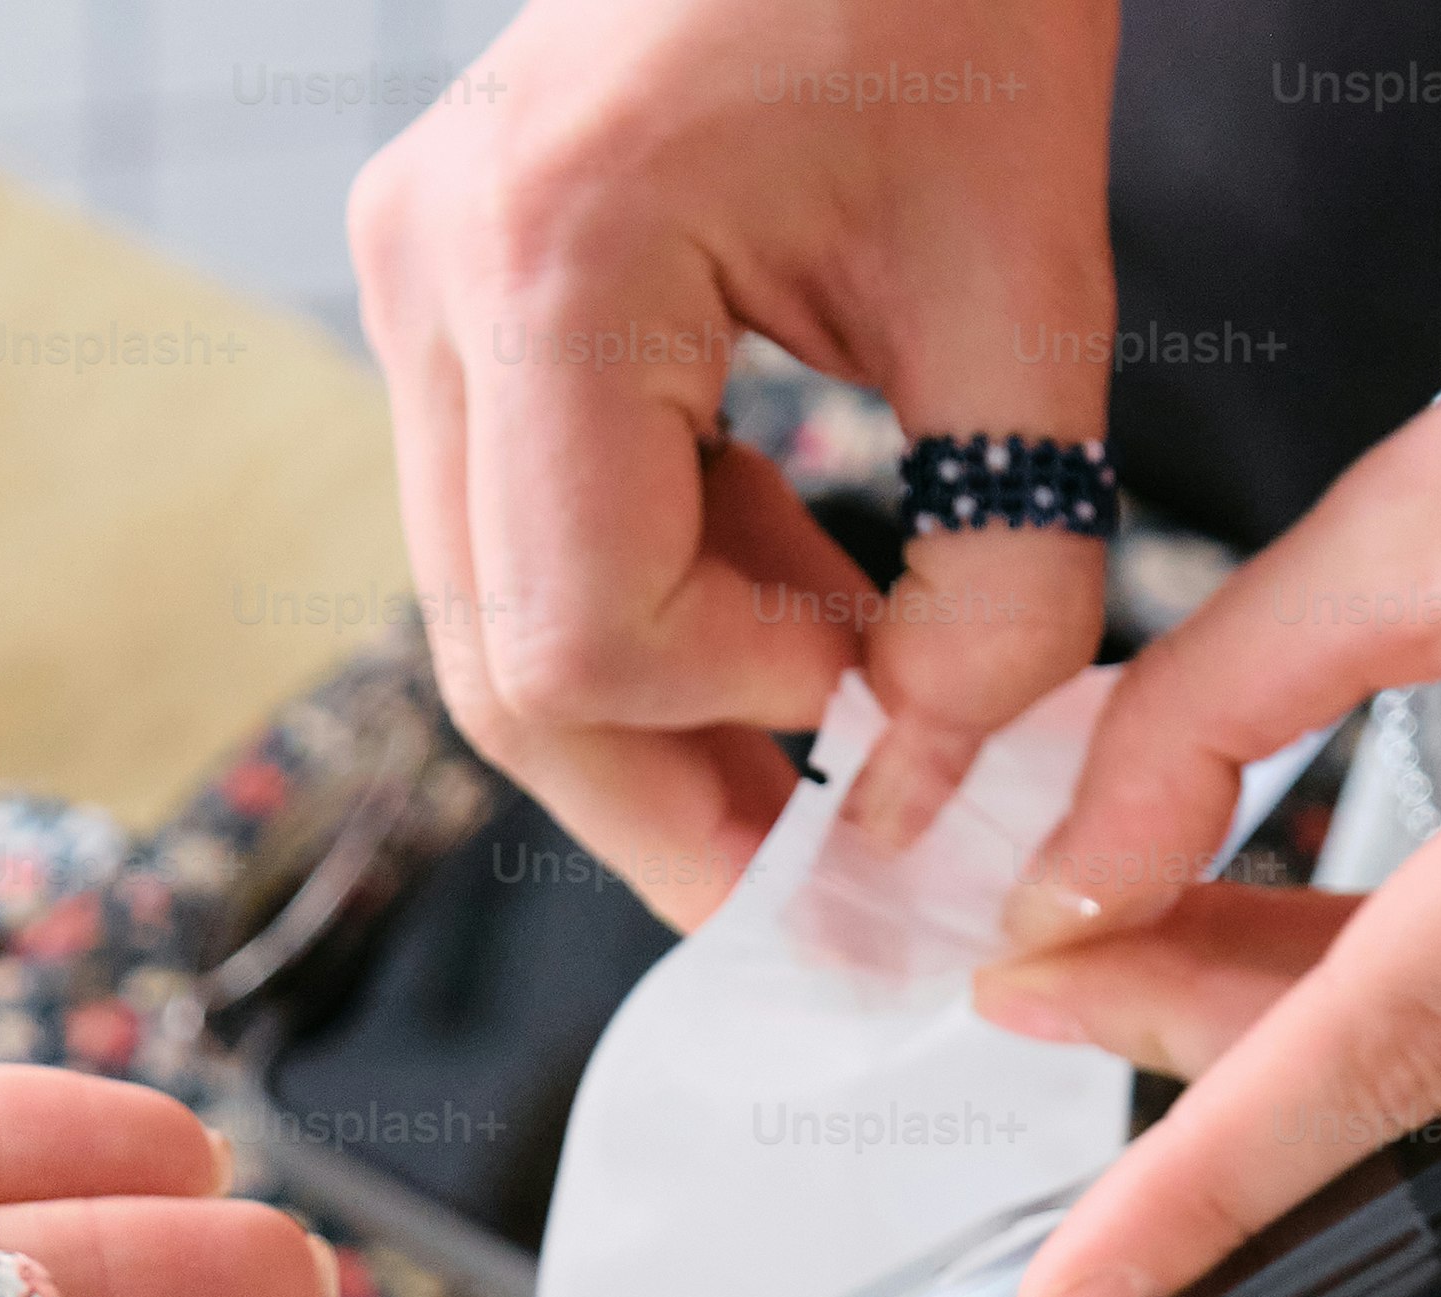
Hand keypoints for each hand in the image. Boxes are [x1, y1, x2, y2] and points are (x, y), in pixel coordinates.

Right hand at [348, 0, 1118, 919]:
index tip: (892, 714)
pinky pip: (519, 513)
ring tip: (842, 716)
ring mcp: (414, 276)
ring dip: (666, 698)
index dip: (743, 718)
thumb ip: (1004, 565)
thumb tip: (944, 781)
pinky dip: (656, 587)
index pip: (581, 636)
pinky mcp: (451, 281)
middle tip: (822, 889)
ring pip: (492, 609)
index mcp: (550, 264)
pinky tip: (796, 584)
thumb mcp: (1026, 288)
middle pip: (498, 661)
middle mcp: (431, 276)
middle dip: (665, 796)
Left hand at [973, 152, 1440, 1296]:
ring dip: (1307, 1066)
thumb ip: (1208, 712)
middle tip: (1044, 1003)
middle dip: (1232, 1136)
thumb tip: (1061, 895)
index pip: (1397, 1043)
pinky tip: (1286, 945)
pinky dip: (1417, 1032)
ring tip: (1132, 940)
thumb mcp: (1422, 499)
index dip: (1211, 1190)